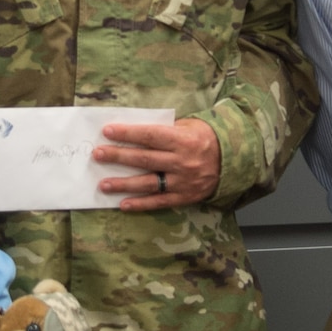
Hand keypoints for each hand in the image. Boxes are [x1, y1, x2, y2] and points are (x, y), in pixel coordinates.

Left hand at [93, 118, 220, 209]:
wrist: (233, 160)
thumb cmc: (206, 138)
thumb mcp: (189, 126)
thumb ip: (165, 130)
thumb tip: (135, 133)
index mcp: (183, 140)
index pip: (150, 136)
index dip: (128, 134)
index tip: (107, 131)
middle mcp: (182, 161)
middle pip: (144, 159)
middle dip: (118, 157)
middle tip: (97, 155)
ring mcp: (182, 181)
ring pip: (148, 183)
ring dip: (124, 184)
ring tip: (103, 184)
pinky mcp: (184, 197)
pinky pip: (159, 202)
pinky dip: (141, 204)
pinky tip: (123, 204)